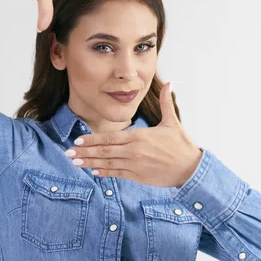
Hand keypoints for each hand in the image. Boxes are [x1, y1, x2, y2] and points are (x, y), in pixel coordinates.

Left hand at [65, 82, 203, 187]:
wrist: (191, 169)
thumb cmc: (182, 145)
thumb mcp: (173, 122)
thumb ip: (166, 102)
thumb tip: (170, 83)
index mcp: (139, 136)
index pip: (110, 137)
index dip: (92, 139)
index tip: (78, 139)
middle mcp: (134, 151)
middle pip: (104, 151)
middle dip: (85, 151)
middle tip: (68, 153)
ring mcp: (135, 165)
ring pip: (107, 163)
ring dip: (90, 163)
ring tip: (75, 163)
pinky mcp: (138, 177)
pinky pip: (117, 174)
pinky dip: (104, 172)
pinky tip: (94, 171)